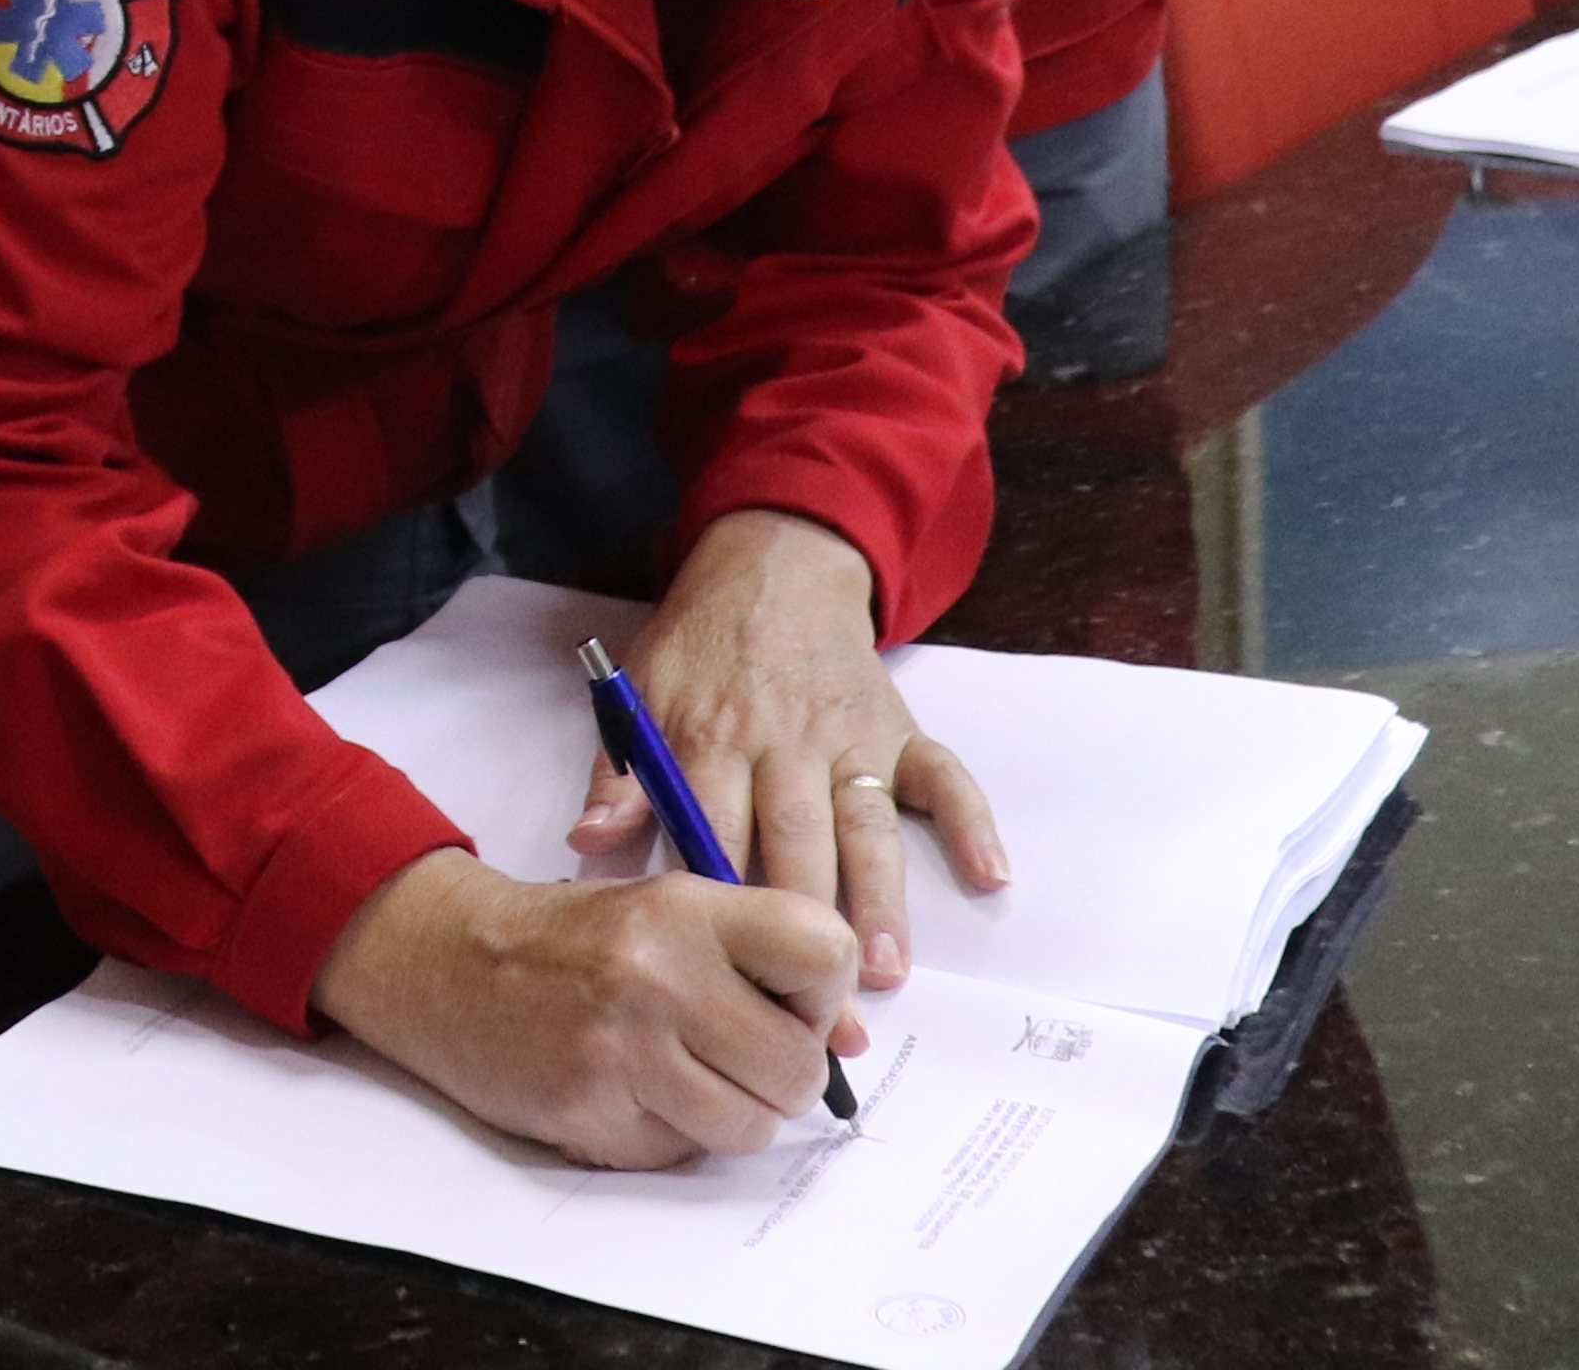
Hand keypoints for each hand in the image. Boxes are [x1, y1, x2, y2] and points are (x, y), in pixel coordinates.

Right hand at [313, 844, 857, 1166]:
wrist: (445, 960)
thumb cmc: (570, 938)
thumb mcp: (663, 911)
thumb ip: (753, 958)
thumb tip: (848, 1043)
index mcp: (686, 909)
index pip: (826, 954)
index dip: (821, 993)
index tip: (783, 999)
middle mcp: (659, 975)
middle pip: (798, 1067)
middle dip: (781, 1076)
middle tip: (736, 1055)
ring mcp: (622, 1051)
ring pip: (750, 1128)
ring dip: (731, 1116)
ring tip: (684, 1078)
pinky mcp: (590, 1114)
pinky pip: (683, 1155)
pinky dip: (670, 1137)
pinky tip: (632, 1094)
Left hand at [566, 508, 1010, 987]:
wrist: (772, 566)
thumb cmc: (700, 648)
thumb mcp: (639, 694)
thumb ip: (617, 774)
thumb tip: (586, 846)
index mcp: (713, 741)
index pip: (715, 838)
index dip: (724, 913)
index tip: (728, 985)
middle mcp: (786, 745)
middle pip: (799, 844)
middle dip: (809, 931)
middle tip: (820, 1012)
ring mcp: (850, 738)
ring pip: (868, 824)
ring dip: (881, 895)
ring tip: (887, 969)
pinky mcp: (900, 727)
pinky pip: (945, 775)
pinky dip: (973, 821)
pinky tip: (992, 874)